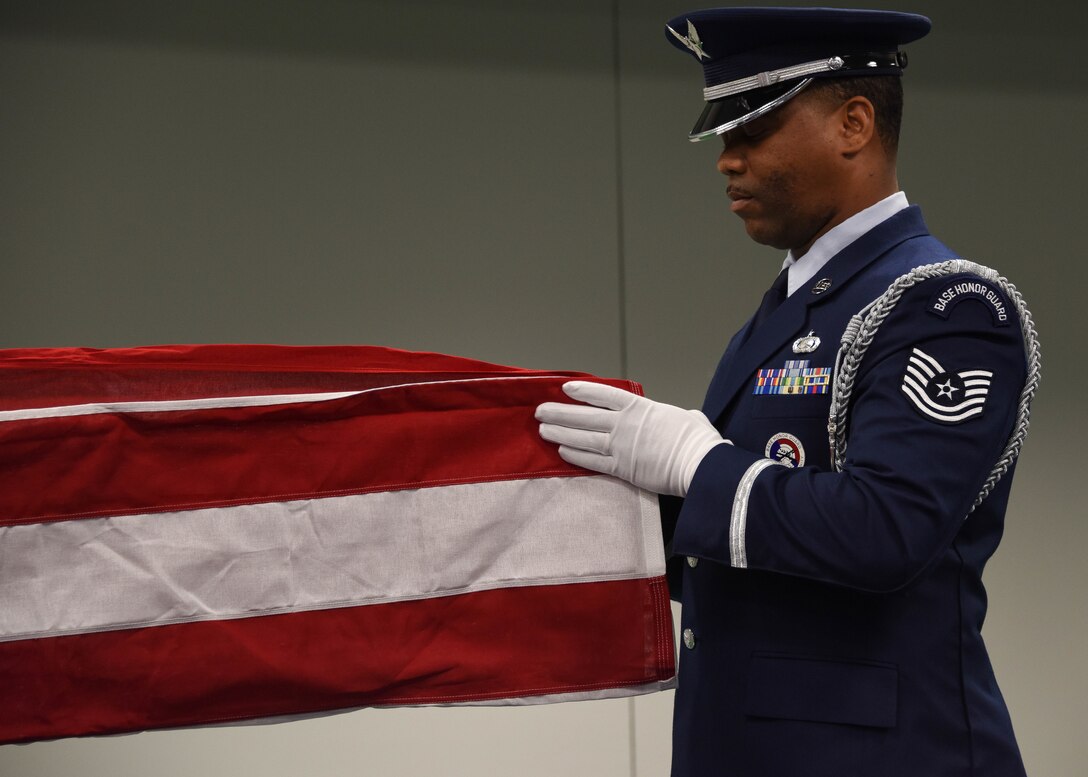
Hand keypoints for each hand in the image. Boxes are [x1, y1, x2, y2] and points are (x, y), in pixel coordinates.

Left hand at [535, 381, 726, 496]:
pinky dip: (574, 455)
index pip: (603, 395)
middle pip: (584, 417)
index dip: (582, 391)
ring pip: (582, 438)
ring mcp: (621, 447)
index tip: (565, 389)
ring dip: (559, 434)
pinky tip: (561, 451)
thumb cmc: (698, 441)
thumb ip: (681, 417)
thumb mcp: (690, 418)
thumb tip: (690, 418)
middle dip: (559, 413)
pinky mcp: (621, 469)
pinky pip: (591, 461)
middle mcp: (625, 425)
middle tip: (540, 411)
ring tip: (542, 431)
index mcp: (640, 408)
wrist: (699, 464)